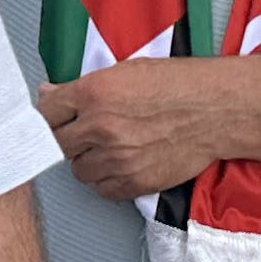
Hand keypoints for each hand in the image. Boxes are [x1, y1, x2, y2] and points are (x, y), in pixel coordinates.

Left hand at [35, 59, 235, 203]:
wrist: (215, 109)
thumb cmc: (175, 84)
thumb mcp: (124, 72)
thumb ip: (82, 87)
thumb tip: (48, 95)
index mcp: (93, 92)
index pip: (45, 114)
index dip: (48, 118)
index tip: (54, 121)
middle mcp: (100, 126)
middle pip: (57, 145)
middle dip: (67, 139)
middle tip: (84, 134)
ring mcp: (116, 157)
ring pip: (78, 171)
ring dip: (88, 161)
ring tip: (109, 147)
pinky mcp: (134, 181)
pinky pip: (102, 190)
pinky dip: (107, 180)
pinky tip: (122, 163)